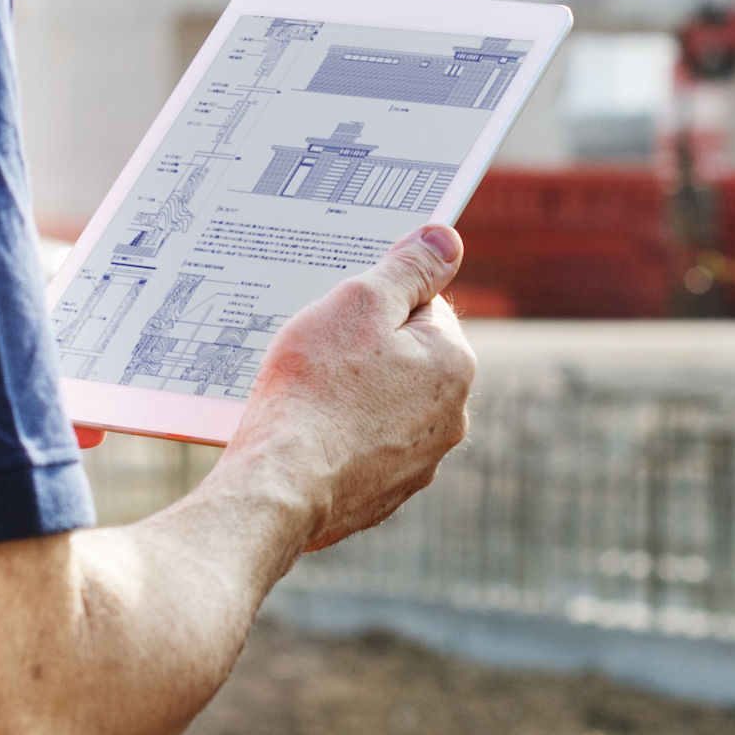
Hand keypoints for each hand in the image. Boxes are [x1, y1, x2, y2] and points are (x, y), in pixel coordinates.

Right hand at [219, 223, 477, 553]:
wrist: (280, 485)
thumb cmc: (315, 389)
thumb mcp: (359, 302)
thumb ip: (409, 268)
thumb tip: (446, 240)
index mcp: (454, 364)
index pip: (424, 307)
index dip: (376, 303)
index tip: (339, 314)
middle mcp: (450, 418)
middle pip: (406, 359)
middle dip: (366, 351)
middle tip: (318, 354)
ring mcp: (418, 463)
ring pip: (383, 406)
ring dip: (352, 396)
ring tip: (306, 396)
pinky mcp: (383, 495)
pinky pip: (362, 450)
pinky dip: (338, 439)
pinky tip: (305, 435)